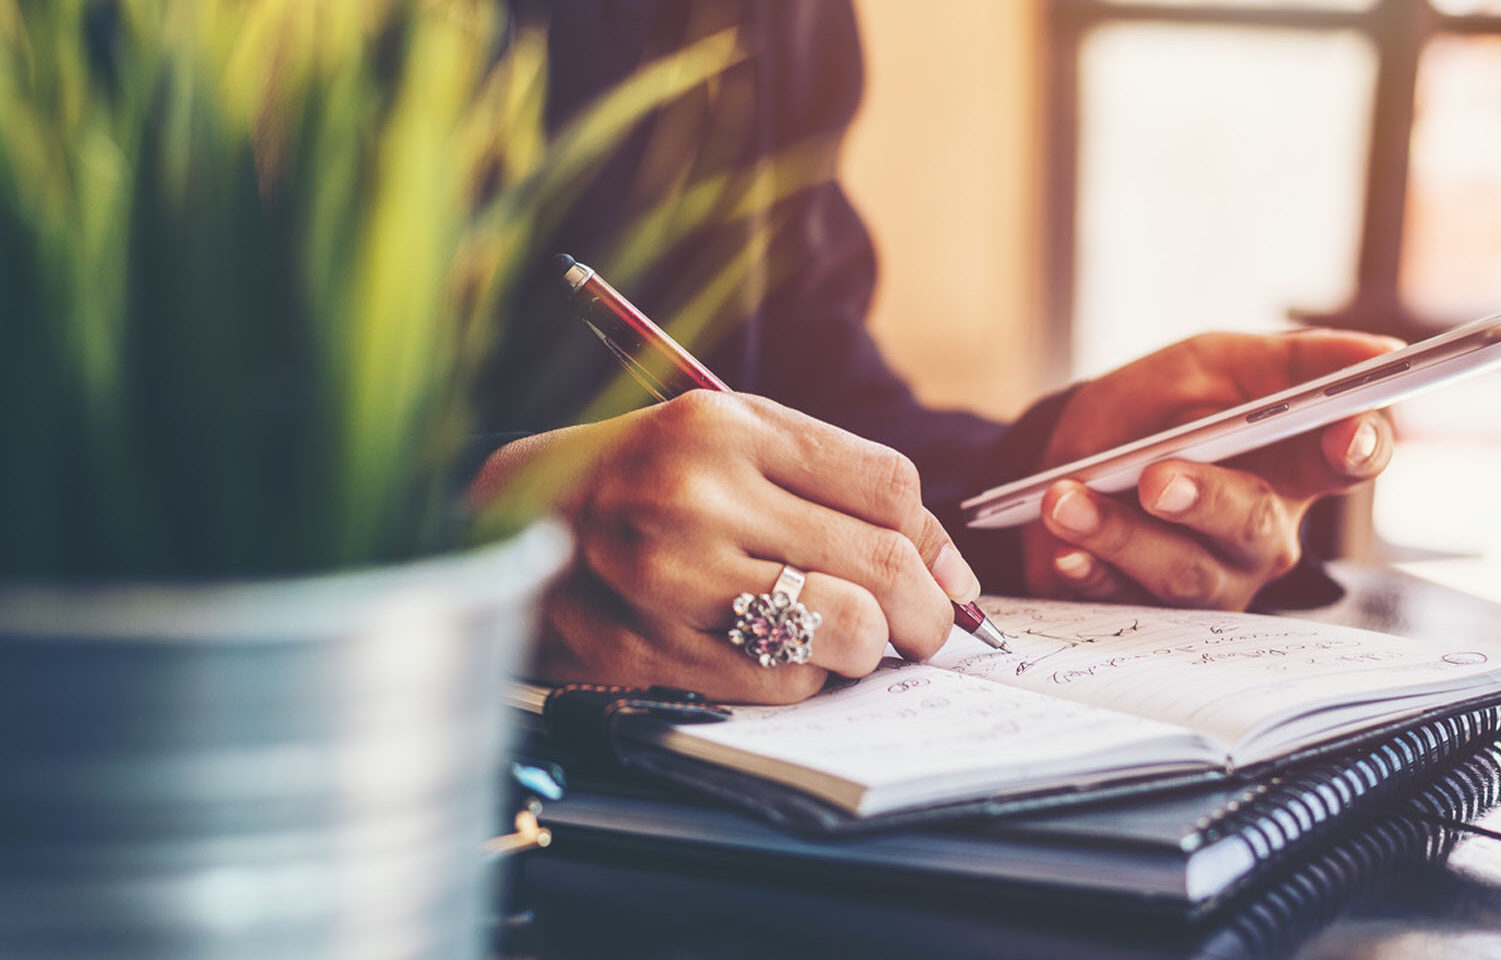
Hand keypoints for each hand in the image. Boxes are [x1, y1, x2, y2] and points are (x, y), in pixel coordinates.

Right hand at [472, 392, 979, 703]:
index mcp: (724, 428)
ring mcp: (673, 582)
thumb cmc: (642, 479)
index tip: (940, 573)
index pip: (888, 488)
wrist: (508, 532)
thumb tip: (951, 572)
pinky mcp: (657, 654)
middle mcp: (698, 500)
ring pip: (846, 631)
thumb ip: (834, 481)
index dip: (932, 542)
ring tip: (850, 638)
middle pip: (881, 563)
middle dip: (926, 611)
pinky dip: (805, 678)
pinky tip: (773, 652)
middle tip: (925, 628)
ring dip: (869, 648)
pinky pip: (787, 684)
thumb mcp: (727, 440)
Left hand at [1023, 330, 1400, 608]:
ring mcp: (1214, 579)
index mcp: (1296, 463)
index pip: (1354, 459)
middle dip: (1203, 499)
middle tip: (1155, 479)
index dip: (1359, 448)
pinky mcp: (1155, 612)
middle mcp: (1265, 532)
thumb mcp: (1215, 363)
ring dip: (1120, 534)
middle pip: (1254, 524)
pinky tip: (1066, 551)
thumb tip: (1381, 352)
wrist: (1073, 454)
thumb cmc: (1161, 407)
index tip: (1345, 435)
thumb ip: (1294, 360)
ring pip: (1184, 572)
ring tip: (1067, 501)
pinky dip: (1091, 571)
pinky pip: (1127, 601)